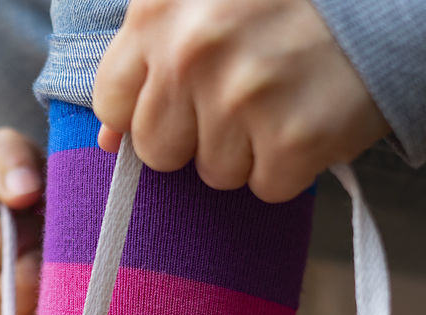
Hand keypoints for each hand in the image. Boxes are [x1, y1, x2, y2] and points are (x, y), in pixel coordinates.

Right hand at [0, 128, 42, 314]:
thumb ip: (5, 157)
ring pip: (23, 278)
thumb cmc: (26, 215)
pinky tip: (54, 297)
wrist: (56, 277)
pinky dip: (60, 301)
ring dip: (48, 263)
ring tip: (44, 264)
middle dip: (28, 229)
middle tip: (35, 237)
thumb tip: (21, 192)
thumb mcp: (11, 167)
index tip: (14, 205)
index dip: (6, 193)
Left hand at [93, 0, 389, 202]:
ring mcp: (241, 97)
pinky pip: (268, 186)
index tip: (183, 102)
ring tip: (289, 93)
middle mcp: (189, 52)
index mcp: (158, 8)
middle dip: (197, 134)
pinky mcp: (293, 138)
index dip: (147, 111)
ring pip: (214, 172)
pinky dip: (294, 163)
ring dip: (251, 147)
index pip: (112, 101)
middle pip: (158, 149)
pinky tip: (316, 112)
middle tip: (247, 94)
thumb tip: (109, 139)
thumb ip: (153, 50)